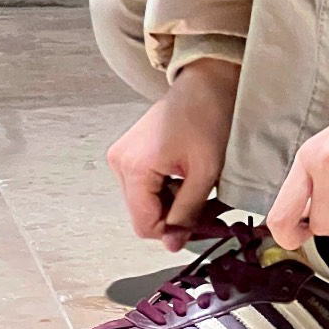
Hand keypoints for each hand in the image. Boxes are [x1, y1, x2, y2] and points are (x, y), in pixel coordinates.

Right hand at [105, 58, 239, 251]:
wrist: (206, 82)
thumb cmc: (208, 118)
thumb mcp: (204, 172)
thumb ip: (187, 212)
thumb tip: (172, 245)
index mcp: (134, 167)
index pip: (145, 225)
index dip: (173, 232)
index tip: (202, 226)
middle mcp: (120, 163)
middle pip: (143, 214)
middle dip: (174, 217)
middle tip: (207, 211)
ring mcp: (122, 156)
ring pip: (144, 202)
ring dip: (172, 204)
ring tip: (199, 190)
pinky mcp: (130, 152)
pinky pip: (144, 186)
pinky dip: (166, 189)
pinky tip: (186, 178)